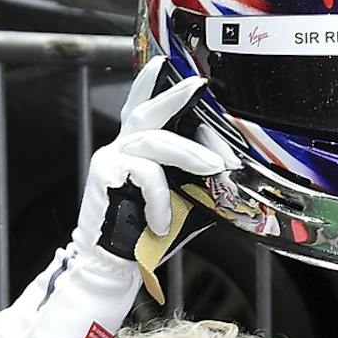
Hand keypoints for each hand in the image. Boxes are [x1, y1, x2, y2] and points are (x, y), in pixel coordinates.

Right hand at [76, 56, 231, 263]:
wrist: (112, 262)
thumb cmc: (144, 233)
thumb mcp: (179, 203)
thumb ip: (198, 186)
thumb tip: (232, 179)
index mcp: (136, 149)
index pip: (148, 110)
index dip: (163, 91)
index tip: (182, 75)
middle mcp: (122, 148)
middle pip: (148, 111)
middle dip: (174, 95)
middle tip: (198, 85)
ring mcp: (111, 158)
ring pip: (156, 141)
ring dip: (190, 153)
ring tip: (215, 167)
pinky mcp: (106, 174)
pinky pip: (145, 174)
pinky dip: (160, 197)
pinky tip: (163, 221)